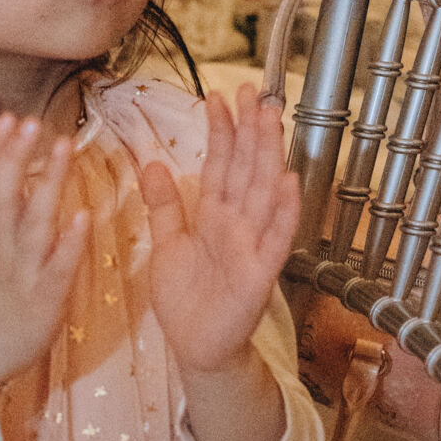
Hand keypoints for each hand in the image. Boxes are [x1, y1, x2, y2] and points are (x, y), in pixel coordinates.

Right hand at [0, 114, 88, 386]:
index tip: (8, 117)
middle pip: (3, 194)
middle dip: (16, 157)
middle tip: (31, 121)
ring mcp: (21, 271)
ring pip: (32, 222)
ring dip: (48, 183)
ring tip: (63, 147)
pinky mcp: (44, 297)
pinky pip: (59, 267)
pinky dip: (70, 242)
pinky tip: (85, 215)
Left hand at [140, 82, 298, 377]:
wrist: (196, 348)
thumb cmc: (187, 300)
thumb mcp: (166, 244)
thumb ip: (164, 204)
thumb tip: (152, 163)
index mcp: (214, 216)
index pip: (220, 165)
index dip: (220, 132)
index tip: (218, 97)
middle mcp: (237, 225)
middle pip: (246, 169)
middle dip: (249, 130)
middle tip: (253, 92)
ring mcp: (251, 247)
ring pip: (262, 193)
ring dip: (269, 156)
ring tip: (271, 120)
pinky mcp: (259, 275)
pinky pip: (274, 240)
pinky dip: (282, 213)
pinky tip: (287, 183)